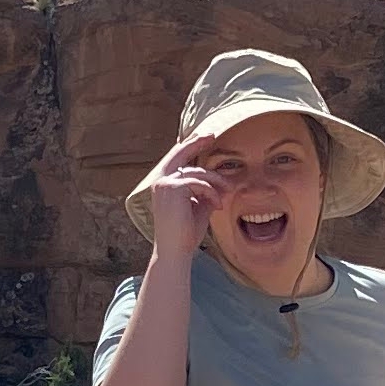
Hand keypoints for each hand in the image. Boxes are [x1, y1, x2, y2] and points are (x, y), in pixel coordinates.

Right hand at [137, 130, 223, 265]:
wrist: (176, 250)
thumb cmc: (186, 232)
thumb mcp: (198, 206)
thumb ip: (204, 190)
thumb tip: (219, 179)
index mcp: (162, 183)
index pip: (175, 158)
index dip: (189, 145)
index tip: (204, 136)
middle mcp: (159, 180)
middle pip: (180, 152)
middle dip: (197, 142)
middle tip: (212, 135)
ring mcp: (164, 183)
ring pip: (197, 172)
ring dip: (216, 183)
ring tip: (225, 196)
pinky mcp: (173, 188)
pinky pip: (200, 182)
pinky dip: (212, 193)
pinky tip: (217, 205)